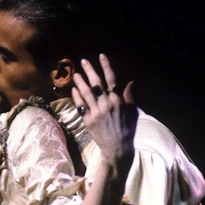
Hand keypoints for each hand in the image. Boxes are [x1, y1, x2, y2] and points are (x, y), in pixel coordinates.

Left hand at [71, 53, 136, 176]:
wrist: (116, 148)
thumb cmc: (126, 129)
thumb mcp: (131, 111)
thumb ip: (128, 96)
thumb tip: (130, 82)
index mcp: (117, 100)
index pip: (111, 79)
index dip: (106, 66)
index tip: (101, 56)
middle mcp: (106, 104)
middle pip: (96, 83)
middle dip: (89, 70)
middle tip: (83, 61)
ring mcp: (96, 112)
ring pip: (86, 93)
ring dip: (80, 82)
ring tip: (75, 73)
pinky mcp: (88, 120)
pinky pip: (80, 106)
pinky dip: (77, 97)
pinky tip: (74, 89)